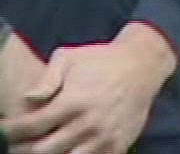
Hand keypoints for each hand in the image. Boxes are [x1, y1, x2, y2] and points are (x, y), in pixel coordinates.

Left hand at [1, 24, 176, 153]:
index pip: (30, 126)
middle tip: (19, 142)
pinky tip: (69, 148)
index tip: (4, 129)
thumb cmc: (102, 59)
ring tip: (43, 146)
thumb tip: (28, 98)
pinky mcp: (118, 144)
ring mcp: (103, 136)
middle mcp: (87, 123)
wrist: (144, 64)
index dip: (10, 131)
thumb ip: (47, 79)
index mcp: (72, 102)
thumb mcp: (70, 57)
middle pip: (42, 150)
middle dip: (24, 148)